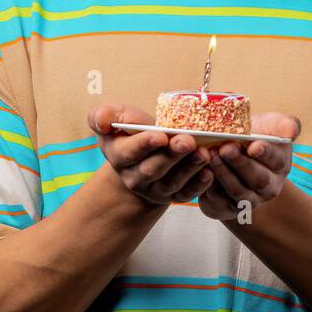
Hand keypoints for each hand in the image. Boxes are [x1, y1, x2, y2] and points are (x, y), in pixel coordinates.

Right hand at [87, 104, 214, 205]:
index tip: (160, 135)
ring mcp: (155, 189)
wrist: (144, 154)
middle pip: (153, 169)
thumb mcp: (114, 118)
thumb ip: (102, 116)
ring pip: (172, 182)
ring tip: (203, 153)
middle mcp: (135, 177)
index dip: (145, 144)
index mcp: (119, 156)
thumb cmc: (130, 132)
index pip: (129, 152)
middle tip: (187, 141)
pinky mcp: (174, 195)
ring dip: (189, 168)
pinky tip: (209, 171)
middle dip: (171, 155)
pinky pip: (186, 194)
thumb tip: (102, 122)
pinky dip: (199, 185)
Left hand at [198, 112, 299, 221]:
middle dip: (241, 164)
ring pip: (238, 192)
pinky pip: (219, 201)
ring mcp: (249, 200)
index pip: (276, 160)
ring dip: (224, 174)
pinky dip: (210, 187)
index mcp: (280, 165)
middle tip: (225, 148)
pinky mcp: (227, 208)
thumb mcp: (269, 126)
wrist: (231, 155)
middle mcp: (268, 187)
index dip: (266, 153)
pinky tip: (203, 171)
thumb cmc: (252, 136)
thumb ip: (283, 124)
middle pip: (258, 179)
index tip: (254, 145)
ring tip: (211, 156)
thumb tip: (292, 130)